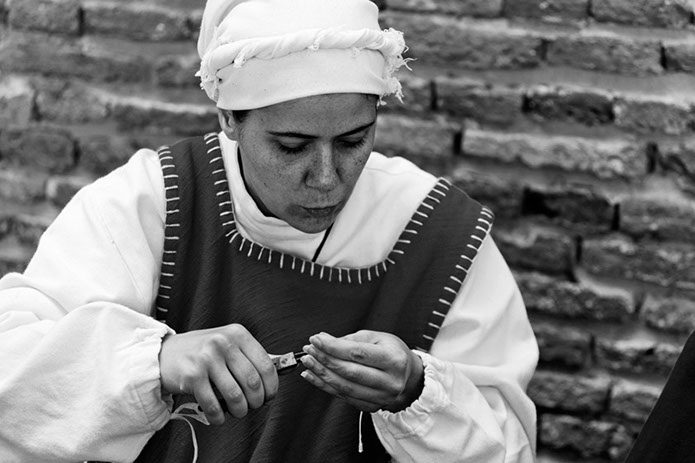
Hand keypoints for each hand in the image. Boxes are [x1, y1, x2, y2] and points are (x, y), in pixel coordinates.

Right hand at [159, 324, 277, 424]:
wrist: (164, 353)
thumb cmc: (201, 351)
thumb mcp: (227, 343)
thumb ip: (249, 355)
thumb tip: (277, 373)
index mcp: (237, 334)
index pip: (266, 364)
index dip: (272, 386)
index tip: (270, 395)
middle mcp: (223, 343)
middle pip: (253, 382)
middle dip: (257, 401)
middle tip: (254, 405)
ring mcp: (207, 359)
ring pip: (236, 395)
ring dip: (240, 410)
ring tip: (238, 411)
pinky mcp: (192, 376)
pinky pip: (213, 405)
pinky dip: (219, 417)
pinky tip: (219, 416)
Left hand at [300, 330, 423, 412]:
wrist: (410, 377)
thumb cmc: (393, 354)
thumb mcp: (378, 338)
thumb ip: (350, 340)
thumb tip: (324, 340)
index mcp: (394, 359)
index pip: (358, 353)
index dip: (333, 346)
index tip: (317, 339)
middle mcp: (390, 381)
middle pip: (350, 372)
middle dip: (324, 360)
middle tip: (309, 351)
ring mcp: (382, 397)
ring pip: (344, 387)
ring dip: (321, 374)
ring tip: (308, 362)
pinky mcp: (372, 407)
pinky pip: (344, 397)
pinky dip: (325, 386)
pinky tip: (314, 376)